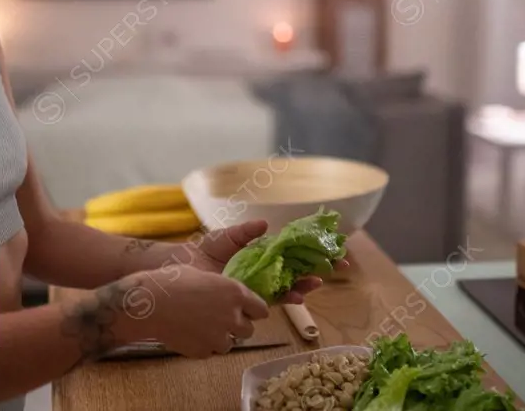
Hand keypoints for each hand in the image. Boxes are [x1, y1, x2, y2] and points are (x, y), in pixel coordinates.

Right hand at [135, 264, 268, 358]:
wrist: (151, 304)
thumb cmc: (173, 280)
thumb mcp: (204, 274)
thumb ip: (221, 288)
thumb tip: (225, 292)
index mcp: (235, 293)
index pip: (261, 310)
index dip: (254, 310)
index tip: (247, 310)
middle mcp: (232, 317)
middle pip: (249, 330)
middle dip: (238, 326)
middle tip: (221, 319)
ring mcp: (218, 337)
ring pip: (229, 344)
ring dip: (220, 338)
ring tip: (202, 327)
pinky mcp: (203, 351)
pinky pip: (209, 351)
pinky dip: (203, 345)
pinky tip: (189, 334)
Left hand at [186, 219, 349, 304]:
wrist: (186, 269)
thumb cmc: (205, 250)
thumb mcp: (228, 236)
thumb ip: (247, 231)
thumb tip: (266, 224)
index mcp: (264, 253)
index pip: (295, 252)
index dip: (314, 250)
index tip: (333, 246)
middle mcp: (267, 271)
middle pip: (299, 270)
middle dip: (320, 268)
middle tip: (339, 265)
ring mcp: (262, 286)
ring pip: (292, 286)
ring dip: (307, 284)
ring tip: (318, 280)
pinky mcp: (253, 299)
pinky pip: (276, 300)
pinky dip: (289, 297)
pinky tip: (297, 295)